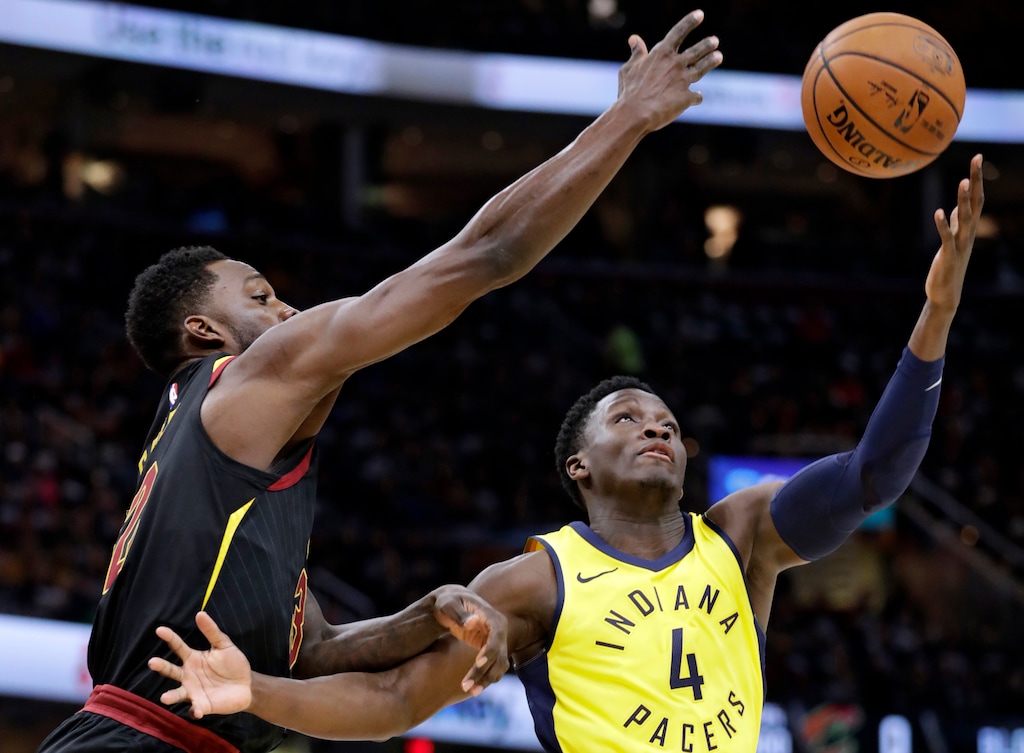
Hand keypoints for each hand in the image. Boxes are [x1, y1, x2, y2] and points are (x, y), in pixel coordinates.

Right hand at [147, 611, 252, 718]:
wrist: (247, 685)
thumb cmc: (233, 664)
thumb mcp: (224, 645)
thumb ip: (212, 631)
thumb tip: (200, 613)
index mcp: (193, 659)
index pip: (178, 647)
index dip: (169, 638)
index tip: (159, 630)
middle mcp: (188, 675)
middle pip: (171, 671)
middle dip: (161, 667)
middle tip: (152, 662)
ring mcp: (193, 691)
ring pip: (178, 694)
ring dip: (171, 696)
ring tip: (164, 697)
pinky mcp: (202, 705)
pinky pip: (194, 709)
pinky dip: (194, 711)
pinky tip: (197, 710)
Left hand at [431, 586, 509, 695]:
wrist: (450, 605)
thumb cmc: (448, 602)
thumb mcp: (449, 605)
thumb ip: (459, 614)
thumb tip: (474, 622)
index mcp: (492, 617)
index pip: (497, 636)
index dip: (490, 650)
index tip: (478, 663)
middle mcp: (499, 630)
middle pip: (499, 655)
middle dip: (485, 672)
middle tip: (466, 687)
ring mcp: (497, 641)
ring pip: (498, 666)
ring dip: (486, 680)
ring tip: (469, 691)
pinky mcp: (490, 650)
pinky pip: (492, 668)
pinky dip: (485, 679)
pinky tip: (473, 688)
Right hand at [616, 8, 722, 132]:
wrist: (636, 114)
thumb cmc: (629, 91)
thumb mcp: (629, 68)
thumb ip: (636, 53)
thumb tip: (634, 39)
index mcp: (662, 54)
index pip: (678, 32)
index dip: (690, 22)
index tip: (700, 14)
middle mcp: (676, 64)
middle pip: (696, 51)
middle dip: (707, 45)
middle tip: (715, 41)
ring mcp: (683, 80)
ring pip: (702, 68)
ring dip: (711, 61)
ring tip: (718, 56)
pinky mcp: (686, 98)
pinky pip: (696, 97)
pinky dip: (696, 97)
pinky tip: (697, 97)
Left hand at [926, 153, 984, 312]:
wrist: (945, 294)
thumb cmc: (948, 266)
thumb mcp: (951, 241)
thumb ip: (954, 224)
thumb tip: (953, 208)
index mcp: (968, 229)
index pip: (977, 199)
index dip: (977, 179)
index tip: (978, 157)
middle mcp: (968, 234)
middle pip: (975, 204)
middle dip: (975, 182)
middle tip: (976, 160)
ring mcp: (959, 245)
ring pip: (965, 219)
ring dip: (964, 200)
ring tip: (963, 181)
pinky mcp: (948, 257)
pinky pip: (947, 238)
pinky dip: (943, 225)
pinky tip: (938, 212)